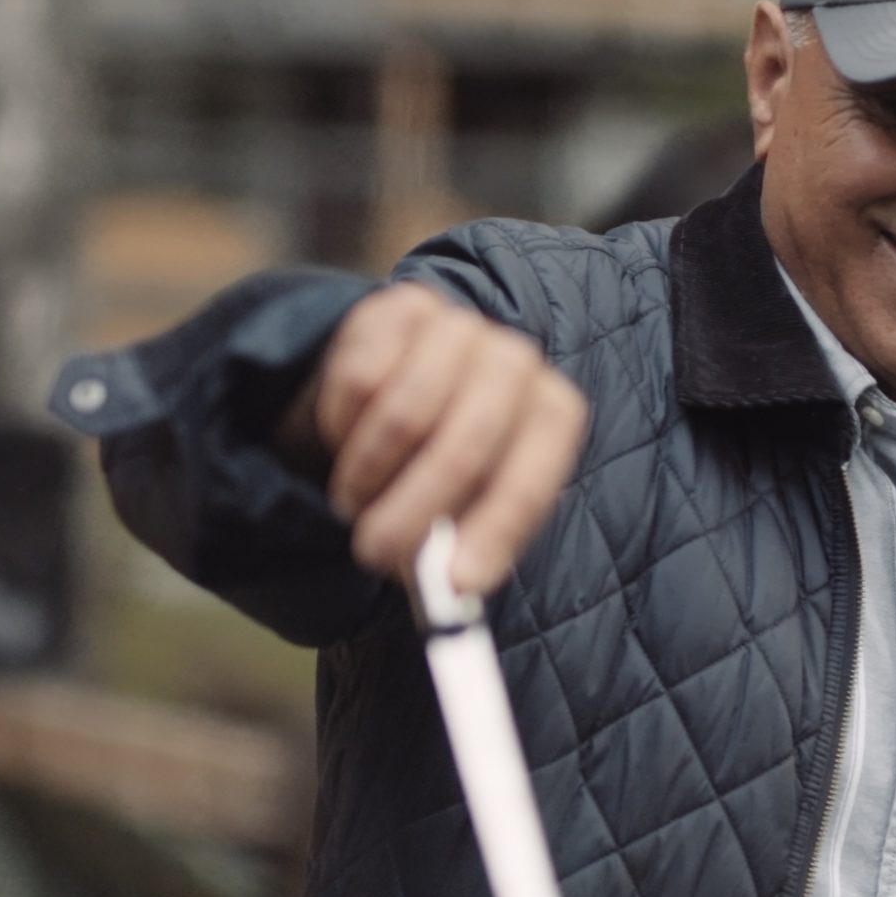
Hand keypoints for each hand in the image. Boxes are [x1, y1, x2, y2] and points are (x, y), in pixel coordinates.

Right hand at [282, 283, 588, 593]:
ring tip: (356, 498)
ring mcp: (460, 327)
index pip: (529, 481)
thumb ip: (462, 549)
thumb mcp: (465, 509)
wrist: (403, 379)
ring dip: (367, 474)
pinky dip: (342, 425)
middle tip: (373, 553)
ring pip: (402, 415)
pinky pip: (358, 380)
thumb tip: (448, 590)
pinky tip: (349, 435)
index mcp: (553, 417)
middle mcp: (517, 362)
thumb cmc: (443, 461)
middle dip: (414, 511)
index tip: (452, 584)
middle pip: (465, 447)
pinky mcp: (401, 306)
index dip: (491, 534)